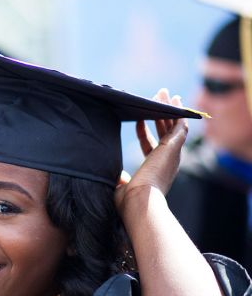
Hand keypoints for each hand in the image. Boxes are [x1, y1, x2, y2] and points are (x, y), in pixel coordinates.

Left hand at [115, 88, 188, 211]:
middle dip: (161, 116)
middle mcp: (167, 162)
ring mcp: (172, 155)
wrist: (138, 202)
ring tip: (165, 93)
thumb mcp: (121, 187)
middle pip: (165, 133)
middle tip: (159, 99)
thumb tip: (115, 177)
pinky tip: (175, 101)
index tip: (136, 120)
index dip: (143, 132)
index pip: (150, 146)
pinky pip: (179, 126)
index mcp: (155, 170)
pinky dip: (178, 113)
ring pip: (174, 126)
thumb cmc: (128, 202)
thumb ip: (120, 180)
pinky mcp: (173, 149)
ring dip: (170, 109)